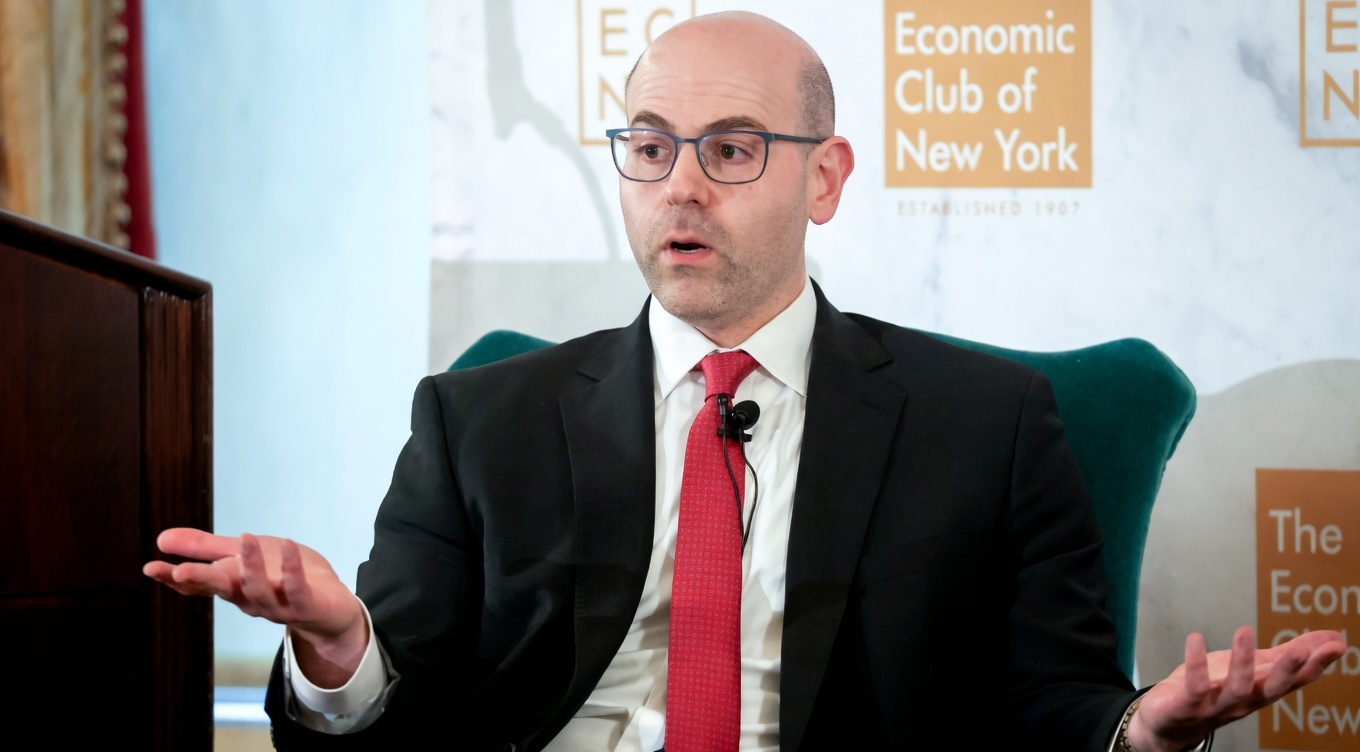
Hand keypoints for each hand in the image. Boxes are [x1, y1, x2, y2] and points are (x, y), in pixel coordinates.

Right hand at [144, 528, 367, 686]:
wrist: (331, 609)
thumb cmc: (284, 578)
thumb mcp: (244, 555)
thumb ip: (206, 548)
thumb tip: (162, 539)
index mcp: (233, 585)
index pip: (198, 583)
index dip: (174, 577)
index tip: (150, 567)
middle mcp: (250, 598)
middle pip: (221, 589)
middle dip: (200, 580)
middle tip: (179, 571)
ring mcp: (278, 605)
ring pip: (258, 592)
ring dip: (250, 568)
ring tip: (244, 540)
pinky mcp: (306, 605)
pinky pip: (297, 589)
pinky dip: (291, 569)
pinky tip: (287, 546)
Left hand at [1127, 626, 1346, 751]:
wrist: (1167, 722)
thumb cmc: (1213, 690)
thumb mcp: (1251, 669)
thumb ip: (1284, 656)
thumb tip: (1329, 639)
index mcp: (1260, 691)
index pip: (1294, 681)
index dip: (1315, 665)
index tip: (1337, 645)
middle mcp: (1243, 702)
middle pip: (1272, 689)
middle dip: (1288, 671)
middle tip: (1303, 650)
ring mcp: (1215, 706)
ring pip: (1236, 689)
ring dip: (1242, 662)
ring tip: (1245, 631)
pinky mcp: (1186, 705)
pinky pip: (1194, 686)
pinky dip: (1195, 664)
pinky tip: (1195, 638)